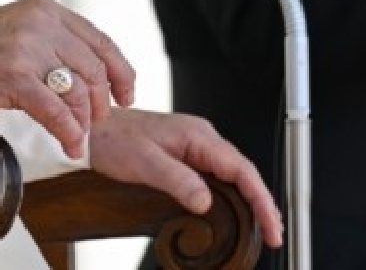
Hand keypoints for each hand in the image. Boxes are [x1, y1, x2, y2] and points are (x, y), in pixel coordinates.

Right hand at [0, 0, 134, 158]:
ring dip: (85, 120)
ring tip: (80, 135)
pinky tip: (71, 145)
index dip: (121, 72)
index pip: (101, 41)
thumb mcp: (24, 31)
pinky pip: (56, 110)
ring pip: (78, 90)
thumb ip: (58, 43)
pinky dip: (69, 131)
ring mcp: (28, 49)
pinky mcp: (15, 76)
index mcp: (48, 10)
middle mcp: (42, 23)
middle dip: (101, 101)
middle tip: (96, 120)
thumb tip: (97, 77)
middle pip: (94, 68)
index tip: (126, 95)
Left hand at [89, 109, 282, 250]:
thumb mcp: (144, 162)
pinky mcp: (186, 154)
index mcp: (198, 136)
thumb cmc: (114, 140)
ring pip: (232, 174)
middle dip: (262, 203)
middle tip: (273, 234)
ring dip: (249, 199)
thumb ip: (177, 180)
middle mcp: (201, 138)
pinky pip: (217, 175)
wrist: (93, 129)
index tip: (272, 224)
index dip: (261, 199)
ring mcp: (195, 145)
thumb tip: (206, 201)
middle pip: (243, 172)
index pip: (241, 169)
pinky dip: (232, 194)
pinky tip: (235, 209)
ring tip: (262, 226)